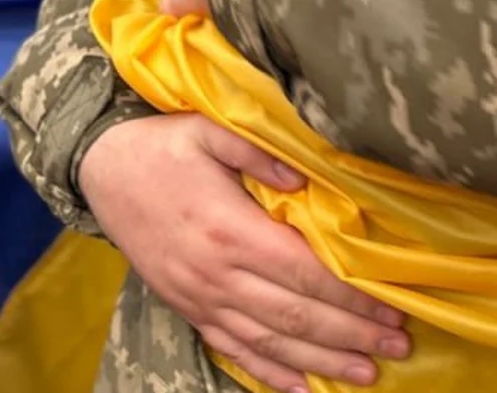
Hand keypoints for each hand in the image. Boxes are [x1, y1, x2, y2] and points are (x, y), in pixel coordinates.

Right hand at [80, 114, 409, 390]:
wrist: (100, 170)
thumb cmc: (162, 146)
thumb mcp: (209, 130)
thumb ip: (259, 154)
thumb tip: (305, 180)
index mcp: (230, 230)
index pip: (304, 272)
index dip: (351, 296)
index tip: (391, 308)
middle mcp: (217, 273)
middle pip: (295, 314)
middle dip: (351, 334)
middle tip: (397, 346)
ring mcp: (200, 297)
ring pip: (269, 340)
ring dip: (321, 360)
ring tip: (365, 373)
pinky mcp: (187, 308)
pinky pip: (232, 348)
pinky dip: (268, 372)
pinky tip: (301, 388)